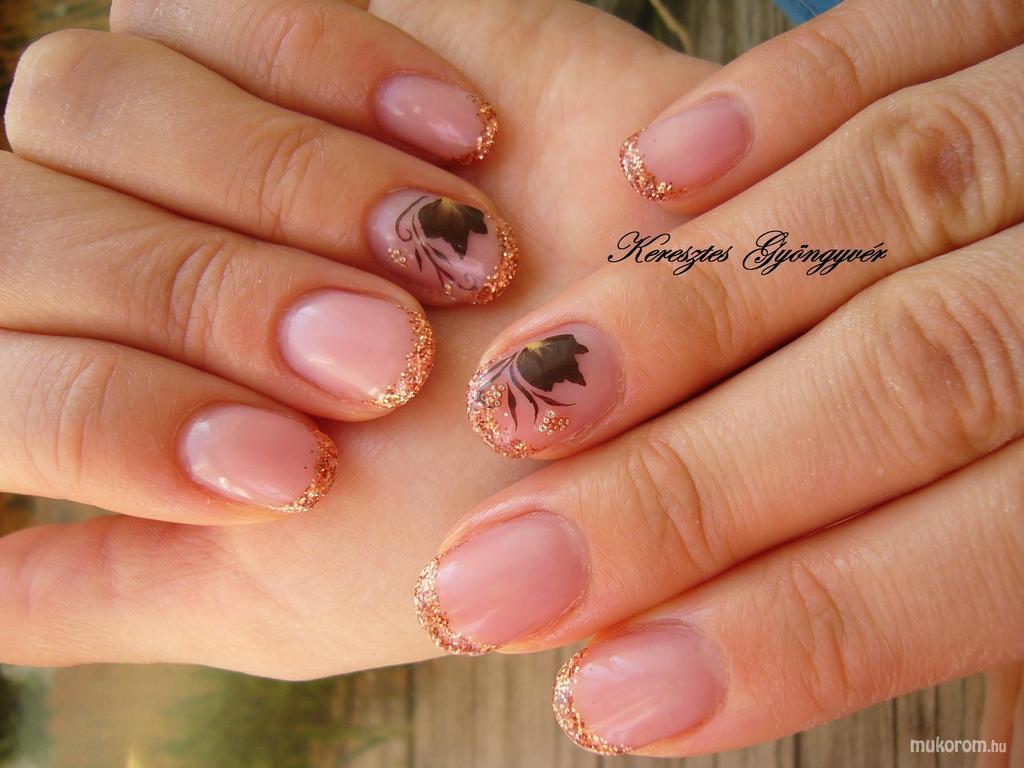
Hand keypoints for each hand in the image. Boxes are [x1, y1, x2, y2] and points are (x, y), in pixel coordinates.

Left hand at [0, 0, 712, 673]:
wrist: (649, 396)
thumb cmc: (471, 510)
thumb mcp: (279, 597)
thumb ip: (101, 597)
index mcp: (97, 385)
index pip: (2, 376)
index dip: (120, 419)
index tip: (292, 472)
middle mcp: (115, 249)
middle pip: (25, 222)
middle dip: (209, 299)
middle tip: (384, 361)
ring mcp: (185, 127)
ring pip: (91, 91)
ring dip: (285, 187)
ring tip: (451, 256)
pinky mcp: (281, 35)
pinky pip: (219, 4)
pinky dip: (335, 69)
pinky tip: (464, 145)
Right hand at [416, 0, 1023, 755]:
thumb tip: (956, 759)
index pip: (981, 549)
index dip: (791, 633)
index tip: (612, 697)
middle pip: (910, 374)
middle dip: (684, 487)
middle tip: (496, 572)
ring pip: (885, 195)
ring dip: (679, 306)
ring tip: (520, 395)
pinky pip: (906, 29)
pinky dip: (772, 100)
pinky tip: (644, 175)